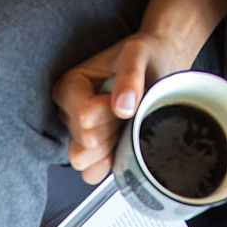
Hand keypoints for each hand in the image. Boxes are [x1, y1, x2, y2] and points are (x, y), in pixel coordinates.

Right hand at [52, 33, 192, 184]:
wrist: (159, 64)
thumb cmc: (145, 56)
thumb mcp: (139, 53)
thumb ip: (130, 75)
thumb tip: (123, 107)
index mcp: (69, 87)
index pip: (85, 118)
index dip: (111, 112)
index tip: (125, 96)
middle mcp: (67, 112)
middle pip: (85, 142)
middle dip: (113, 130)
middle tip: (129, 109)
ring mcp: (77, 134)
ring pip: (84, 161)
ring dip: (111, 147)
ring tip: (124, 123)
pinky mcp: (92, 151)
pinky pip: (91, 174)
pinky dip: (110, 162)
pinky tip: (123, 140)